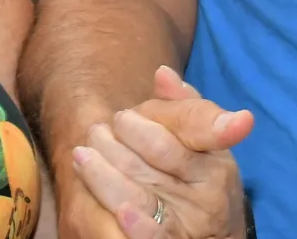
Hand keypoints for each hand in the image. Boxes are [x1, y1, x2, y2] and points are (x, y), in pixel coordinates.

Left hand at [64, 67, 253, 238]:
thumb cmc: (196, 176)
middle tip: (97, 131)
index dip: (144, 127)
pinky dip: (141, 227)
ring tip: (82, 156)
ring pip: (141, 194)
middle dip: (116, 144)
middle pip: (151, 160)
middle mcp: (208, 194)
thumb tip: (162, 74)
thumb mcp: (200, 143)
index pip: (178, 136)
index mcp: (215, 161)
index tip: (123, 118)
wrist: (212, 233)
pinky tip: (122, 212)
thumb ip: (185, 109)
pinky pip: (157, 237)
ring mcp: (191, 222)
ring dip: (105, 175)